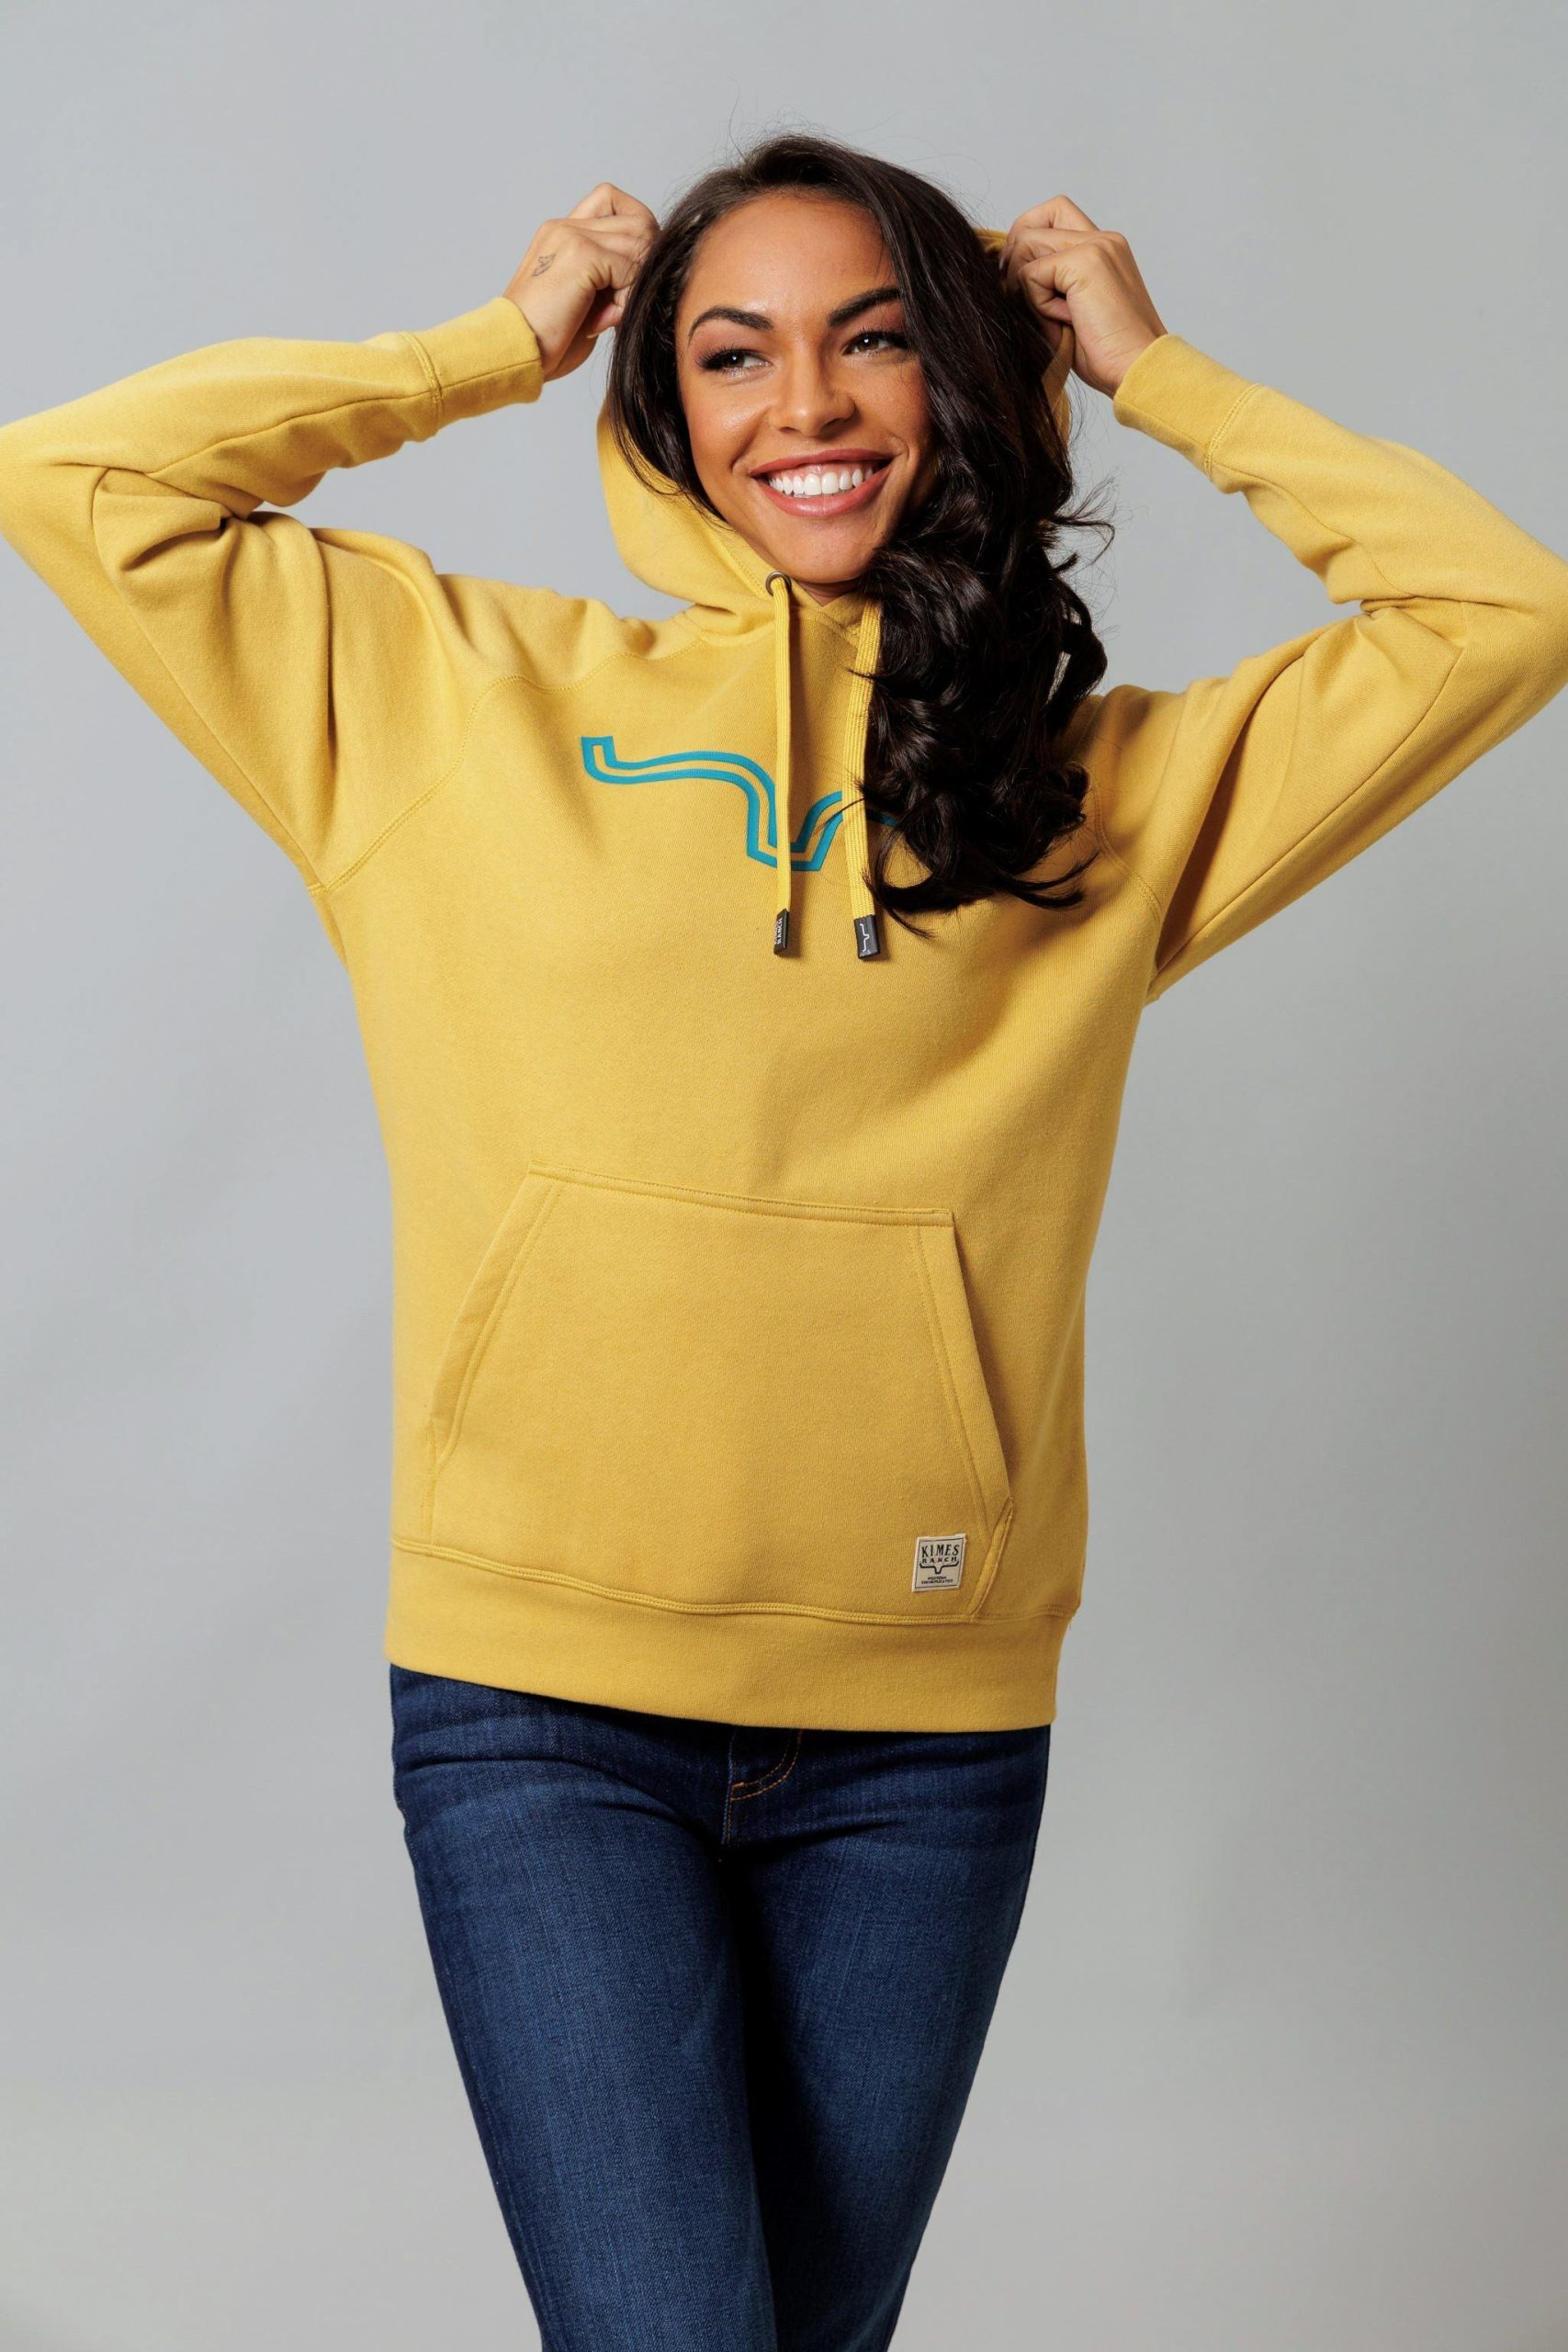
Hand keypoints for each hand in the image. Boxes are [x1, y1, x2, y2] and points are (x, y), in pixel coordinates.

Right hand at [503, 183, 658, 383]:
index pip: (614, 201)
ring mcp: (572, 236)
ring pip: (641, 242)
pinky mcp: (581, 254)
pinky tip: (600, 321)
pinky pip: (632, 267)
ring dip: (634, 286)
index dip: (635, 233)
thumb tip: (646, 270)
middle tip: (618, 304)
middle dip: (642, 266)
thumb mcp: (580, 300)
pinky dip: (626, 300)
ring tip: (607, 315)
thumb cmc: (545, 341)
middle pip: (638, 220)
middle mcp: (565, 226)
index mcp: (562, 232)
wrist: (512, 353)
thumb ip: (606, 277)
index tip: (625, 279)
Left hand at [999, 196, 1167, 397]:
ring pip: (1026, 243)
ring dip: (1026, 287)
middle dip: (1014, 255)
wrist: (1138, 370)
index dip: (1026, 242)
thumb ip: (1049, 283)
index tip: (1019, 281)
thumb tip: (1003, 276)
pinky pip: (1031, 275)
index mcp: (1103, 248)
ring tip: (1053, 317)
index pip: (1052, 216)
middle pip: (1033, 220)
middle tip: (1018, 294)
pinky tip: (1065, 323)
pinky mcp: (1085, 262)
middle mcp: (1102, 238)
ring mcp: (1095, 246)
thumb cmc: (1107, 355)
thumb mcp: (1071, 311)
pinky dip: (1038, 305)